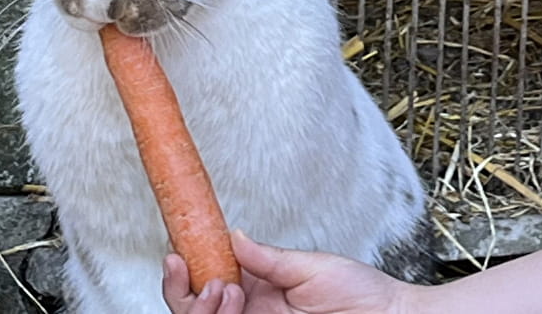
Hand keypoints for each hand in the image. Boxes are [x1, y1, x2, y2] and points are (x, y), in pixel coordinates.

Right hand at [163, 230, 420, 313]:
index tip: (177, 251)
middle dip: (185, 291)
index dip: (187, 269)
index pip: (210, 279)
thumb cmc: (365, 294)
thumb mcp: (311, 266)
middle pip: (196, 308)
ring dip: (202, 305)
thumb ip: (268, 256)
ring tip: (223, 287)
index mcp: (259, 288)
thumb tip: (232, 235)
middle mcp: (253, 312)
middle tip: (196, 274)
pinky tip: (232, 303)